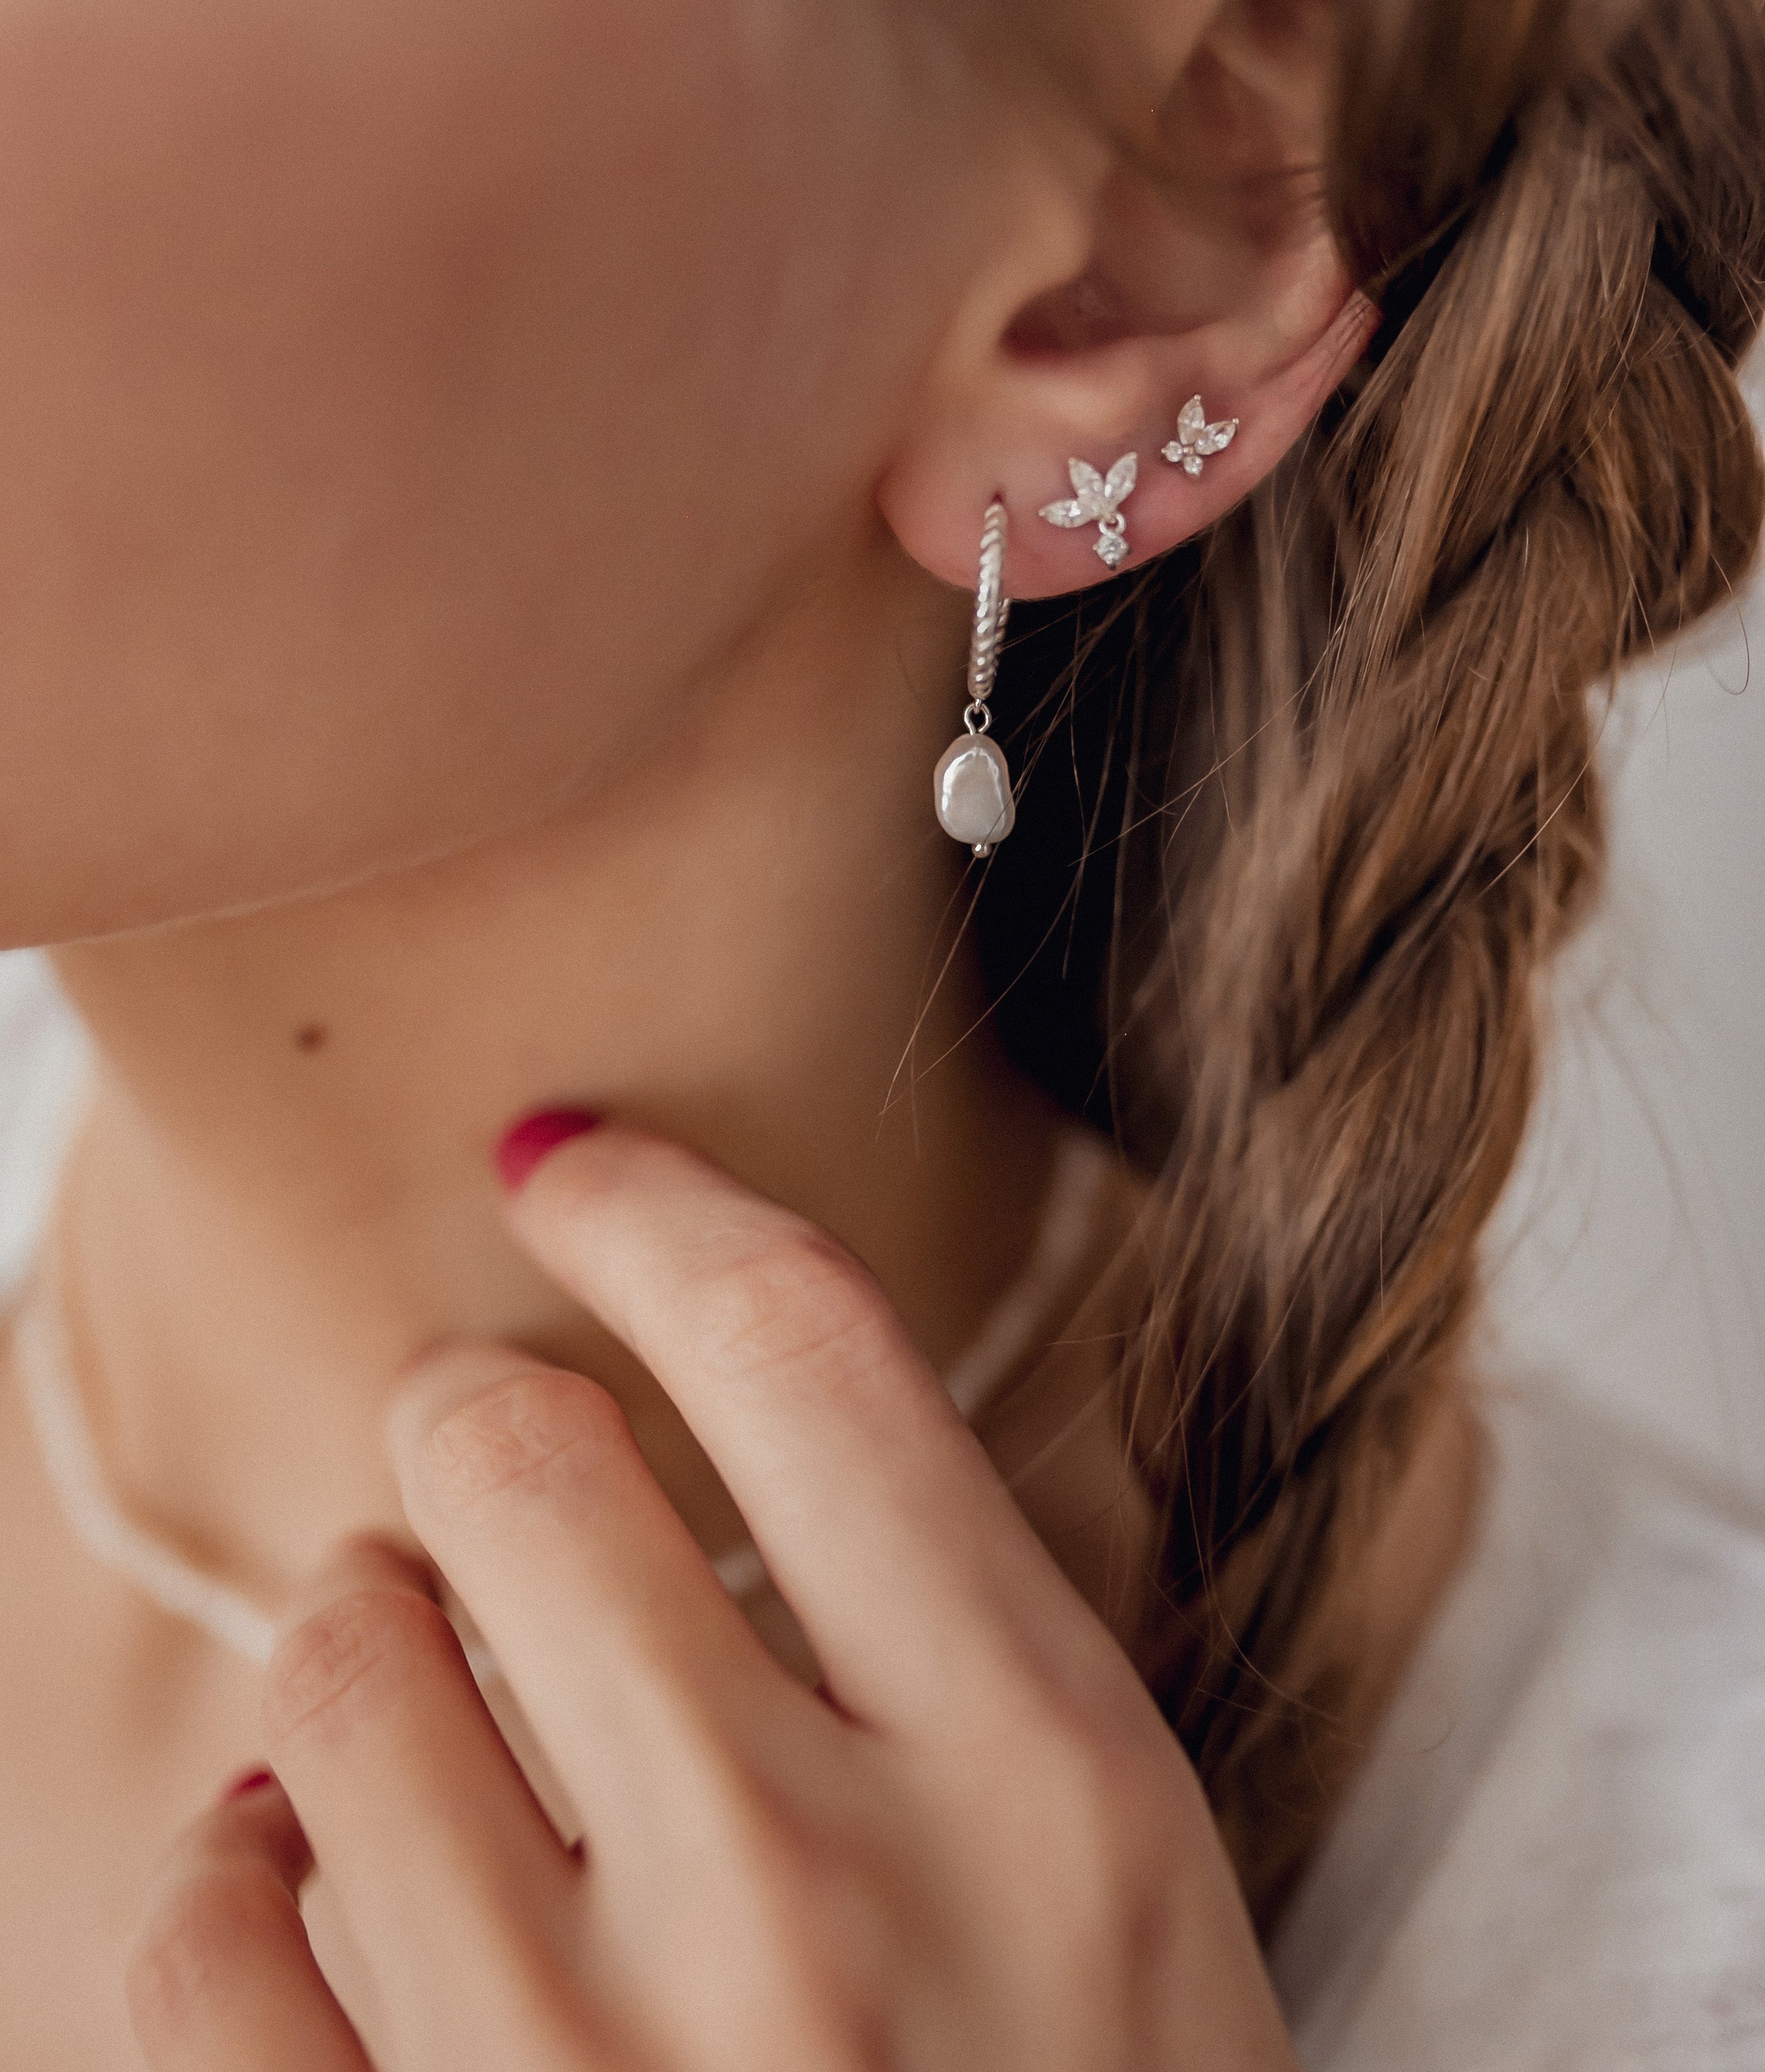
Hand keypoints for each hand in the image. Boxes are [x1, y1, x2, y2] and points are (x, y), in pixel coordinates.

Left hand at [127, 1127, 1296, 2070]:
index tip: (570, 1164)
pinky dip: (233, 1878)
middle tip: (507, 1502)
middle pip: (516, 1452)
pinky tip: (315, 1900)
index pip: (804, 1349)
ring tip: (429, 1730)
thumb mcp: (1111, 1893)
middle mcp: (820, 1895)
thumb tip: (644, 1442)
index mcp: (1040, 1781)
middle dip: (483, 1438)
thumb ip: (931, 1655)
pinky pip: (202, 1926)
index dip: (655, 1205)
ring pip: (335, 1655)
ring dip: (362, 1652)